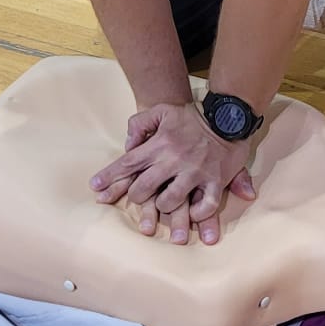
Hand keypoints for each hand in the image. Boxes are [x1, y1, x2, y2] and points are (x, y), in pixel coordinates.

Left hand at [90, 102, 256, 245]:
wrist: (229, 116)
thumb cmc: (192, 116)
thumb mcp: (162, 111)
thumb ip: (140, 123)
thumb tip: (128, 144)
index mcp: (160, 144)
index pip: (128, 163)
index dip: (109, 177)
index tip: (95, 188)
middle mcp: (175, 160)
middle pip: (144, 187)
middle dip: (136, 196)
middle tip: (137, 197)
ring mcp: (196, 172)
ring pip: (171, 201)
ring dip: (163, 207)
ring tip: (163, 206)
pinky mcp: (216, 181)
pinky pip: (205, 206)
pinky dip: (197, 214)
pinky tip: (192, 214)